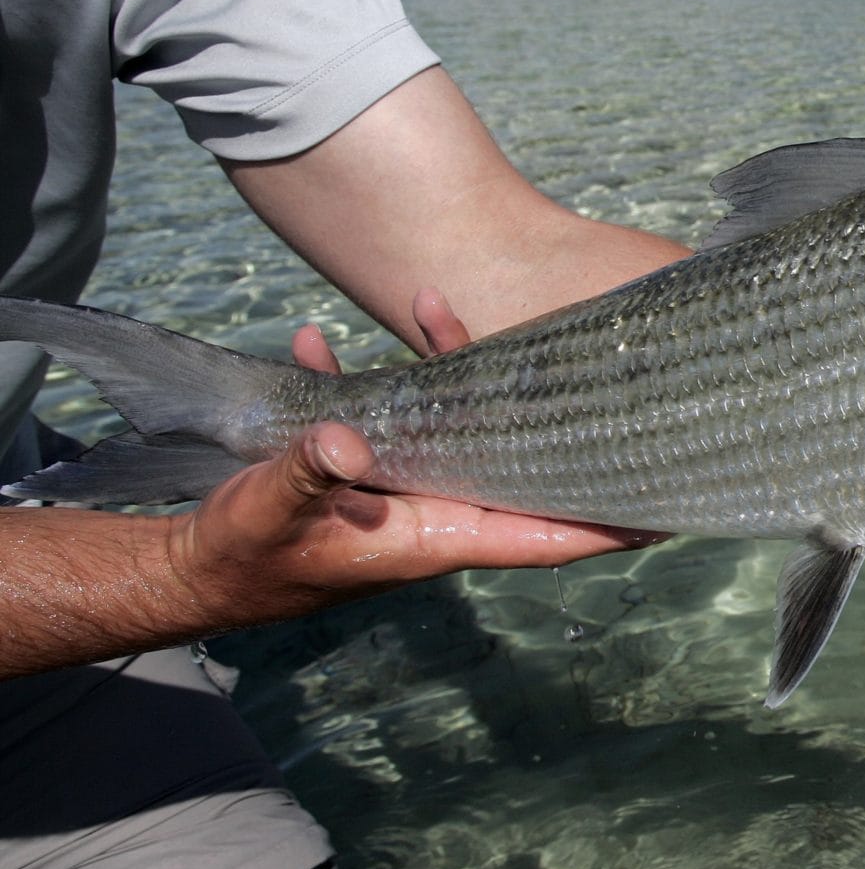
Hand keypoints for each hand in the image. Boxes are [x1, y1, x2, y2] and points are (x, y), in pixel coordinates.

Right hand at [140, 287, 660, 627]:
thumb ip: (309, 477)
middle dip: (539, 406)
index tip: (664, 508)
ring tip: (423, 301)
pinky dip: (365, 374)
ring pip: (454, 420)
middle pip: (512, 455)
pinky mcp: (367, 464)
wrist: (196, 567)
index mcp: (438, 536)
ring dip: (443, 364)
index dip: (605, 523)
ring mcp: (405, 484)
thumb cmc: (246, 555)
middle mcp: (436, 509)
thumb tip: (346, 443)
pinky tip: (322, 338)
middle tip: (577, 350)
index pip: (543, 532)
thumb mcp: (273, 515)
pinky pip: (388, 412)